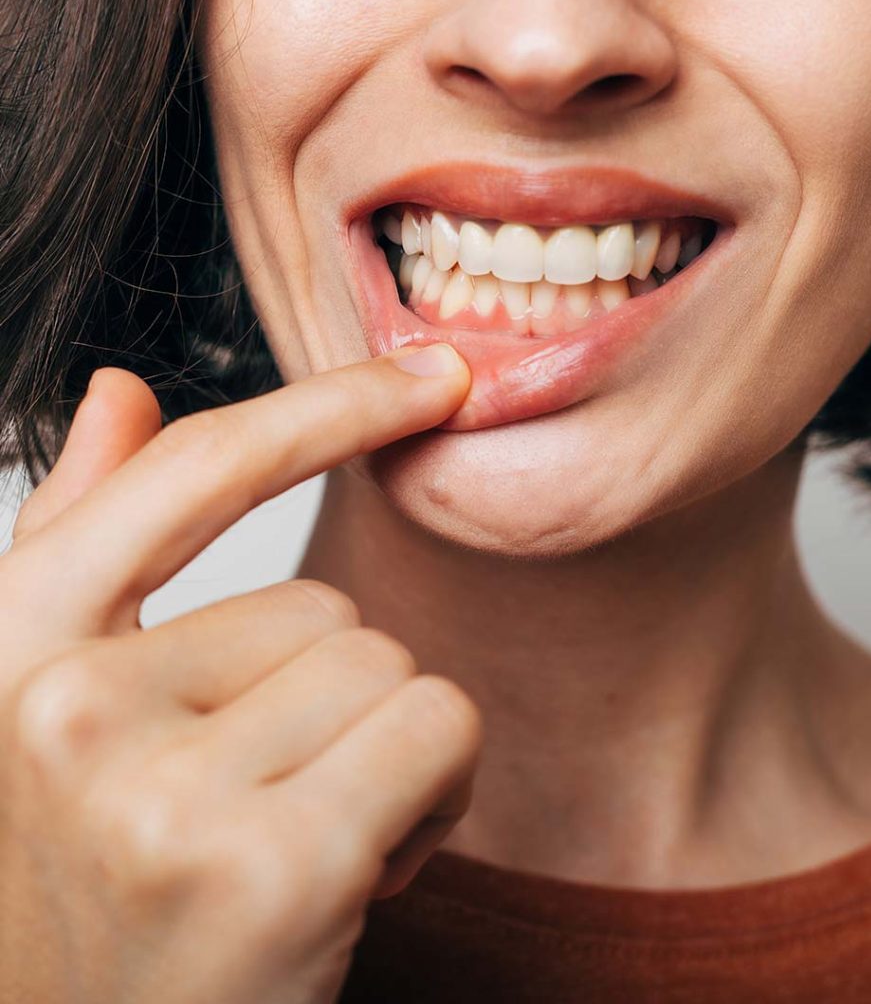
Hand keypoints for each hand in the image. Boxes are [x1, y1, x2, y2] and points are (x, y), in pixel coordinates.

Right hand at [0, 346, 480, 1003]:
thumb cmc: (124, 885)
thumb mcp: (77, 715)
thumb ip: (86, 543)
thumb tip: (116, 390)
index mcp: (11, 656)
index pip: (188, 476)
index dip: (323, 407)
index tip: (429, 374)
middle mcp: (63, 712)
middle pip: (326, 604)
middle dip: (335, 701)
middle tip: (274, 805)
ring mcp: (158, 792)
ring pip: (389, 666)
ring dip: (384, 751)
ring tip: (306, 842)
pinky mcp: (275, 862)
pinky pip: (438, 726)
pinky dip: (436, 792)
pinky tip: (357, 875)